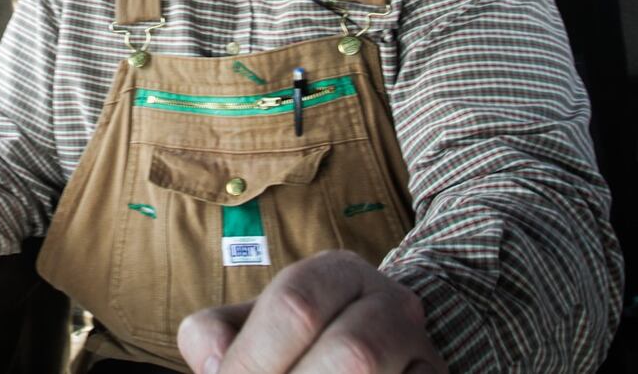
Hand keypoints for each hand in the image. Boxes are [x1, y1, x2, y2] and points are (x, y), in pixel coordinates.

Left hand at [177, 250, 445, 373]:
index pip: (296, 307)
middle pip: (352, 353)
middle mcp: (390, 303)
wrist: (379, 342)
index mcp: (335, 273)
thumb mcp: (250, 324)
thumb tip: (217, 368)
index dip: (255, 359)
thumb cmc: (295, 341)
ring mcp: (422, 350)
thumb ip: (215, 334)